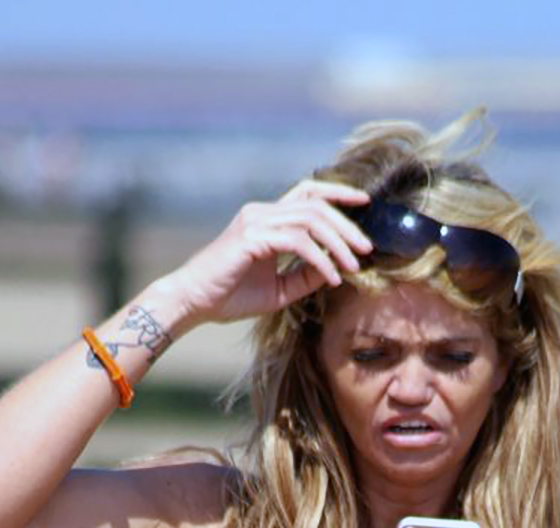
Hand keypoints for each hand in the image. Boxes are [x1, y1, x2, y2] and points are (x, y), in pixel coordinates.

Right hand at [167, 180, 372, 325]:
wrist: (193, 303)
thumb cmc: (229, 296)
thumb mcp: (279, 289)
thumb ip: (306, 276)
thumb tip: (337, 268)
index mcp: (266, 219)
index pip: (308, 194)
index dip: (338, 194)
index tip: (365, 204)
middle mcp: (261, 213)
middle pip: (315, 204)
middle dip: (346, 225)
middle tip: (367, 248)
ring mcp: (255, 222)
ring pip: (310, 220)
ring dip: (338, 243)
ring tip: (354, 267)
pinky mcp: (252, 238)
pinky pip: (297, 242)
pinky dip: (320, 259)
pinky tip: (331, 278)